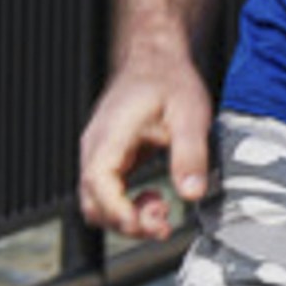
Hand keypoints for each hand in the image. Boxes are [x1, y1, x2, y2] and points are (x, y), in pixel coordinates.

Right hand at [79, 33, 217, 251]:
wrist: (155, 60)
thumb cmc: (168, 81)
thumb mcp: (190, 115)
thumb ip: (190, 155)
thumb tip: (191, 193)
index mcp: (110, 136)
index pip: (99, 184)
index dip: (120, 211)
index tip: (148, 225)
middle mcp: (95, 148)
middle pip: (93, 204)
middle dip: (127, 223)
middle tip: (164, 223)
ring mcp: (97, 156)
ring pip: (96, 205)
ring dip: (126, 218)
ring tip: (161, 210)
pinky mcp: (107, 161)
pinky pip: (106, 195)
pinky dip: (127, 207)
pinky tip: (154, 199)